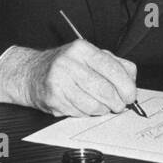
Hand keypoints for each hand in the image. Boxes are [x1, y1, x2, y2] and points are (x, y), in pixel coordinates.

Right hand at [0, 40, 137, 116]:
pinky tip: (84, 106)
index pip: (112, 68)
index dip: (126, 86)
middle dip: (117, 102)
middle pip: (105, 89)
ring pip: (93, 105)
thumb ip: (114, 64)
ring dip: (103, 110)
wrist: (31, 73)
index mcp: (82, 48)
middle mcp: (69, 62)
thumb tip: (132, 81)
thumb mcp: (89, 56)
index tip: (131, 95)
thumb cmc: (65, 65)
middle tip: (119, 106)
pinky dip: (87, 114)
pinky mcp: (53, 98)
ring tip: (102, 106)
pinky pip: (80, 113)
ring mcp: (59, 81)